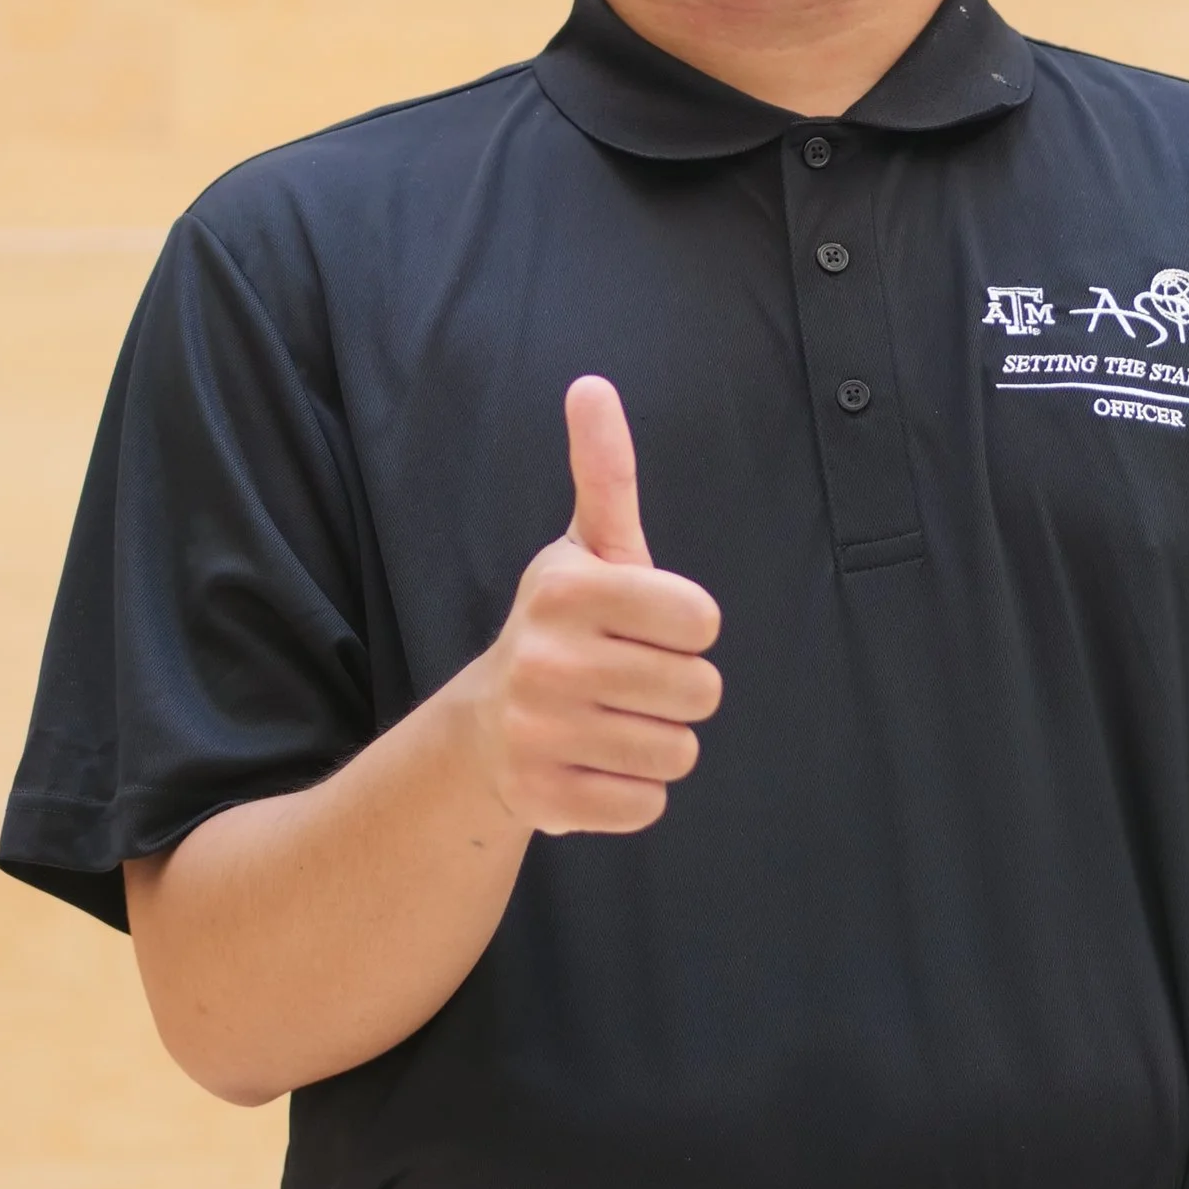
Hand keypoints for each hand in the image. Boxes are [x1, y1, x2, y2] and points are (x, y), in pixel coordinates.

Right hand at [462, 376, 722, 835]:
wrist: (486, 727)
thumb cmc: (565, 625)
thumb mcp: (588, 546)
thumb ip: (604, 468)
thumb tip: (591, 384)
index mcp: (568, 590)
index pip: (701, 619)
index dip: (688, 626)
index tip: (648, 625)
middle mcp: (547, 661)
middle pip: (700, 691)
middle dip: (681, 689)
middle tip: (632, 679)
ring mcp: (541, 734)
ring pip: (679, 752)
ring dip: (660, 741)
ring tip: (614, 720)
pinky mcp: (545, 801)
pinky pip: (647, 804)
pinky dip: (634, 790)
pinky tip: (597, 763)